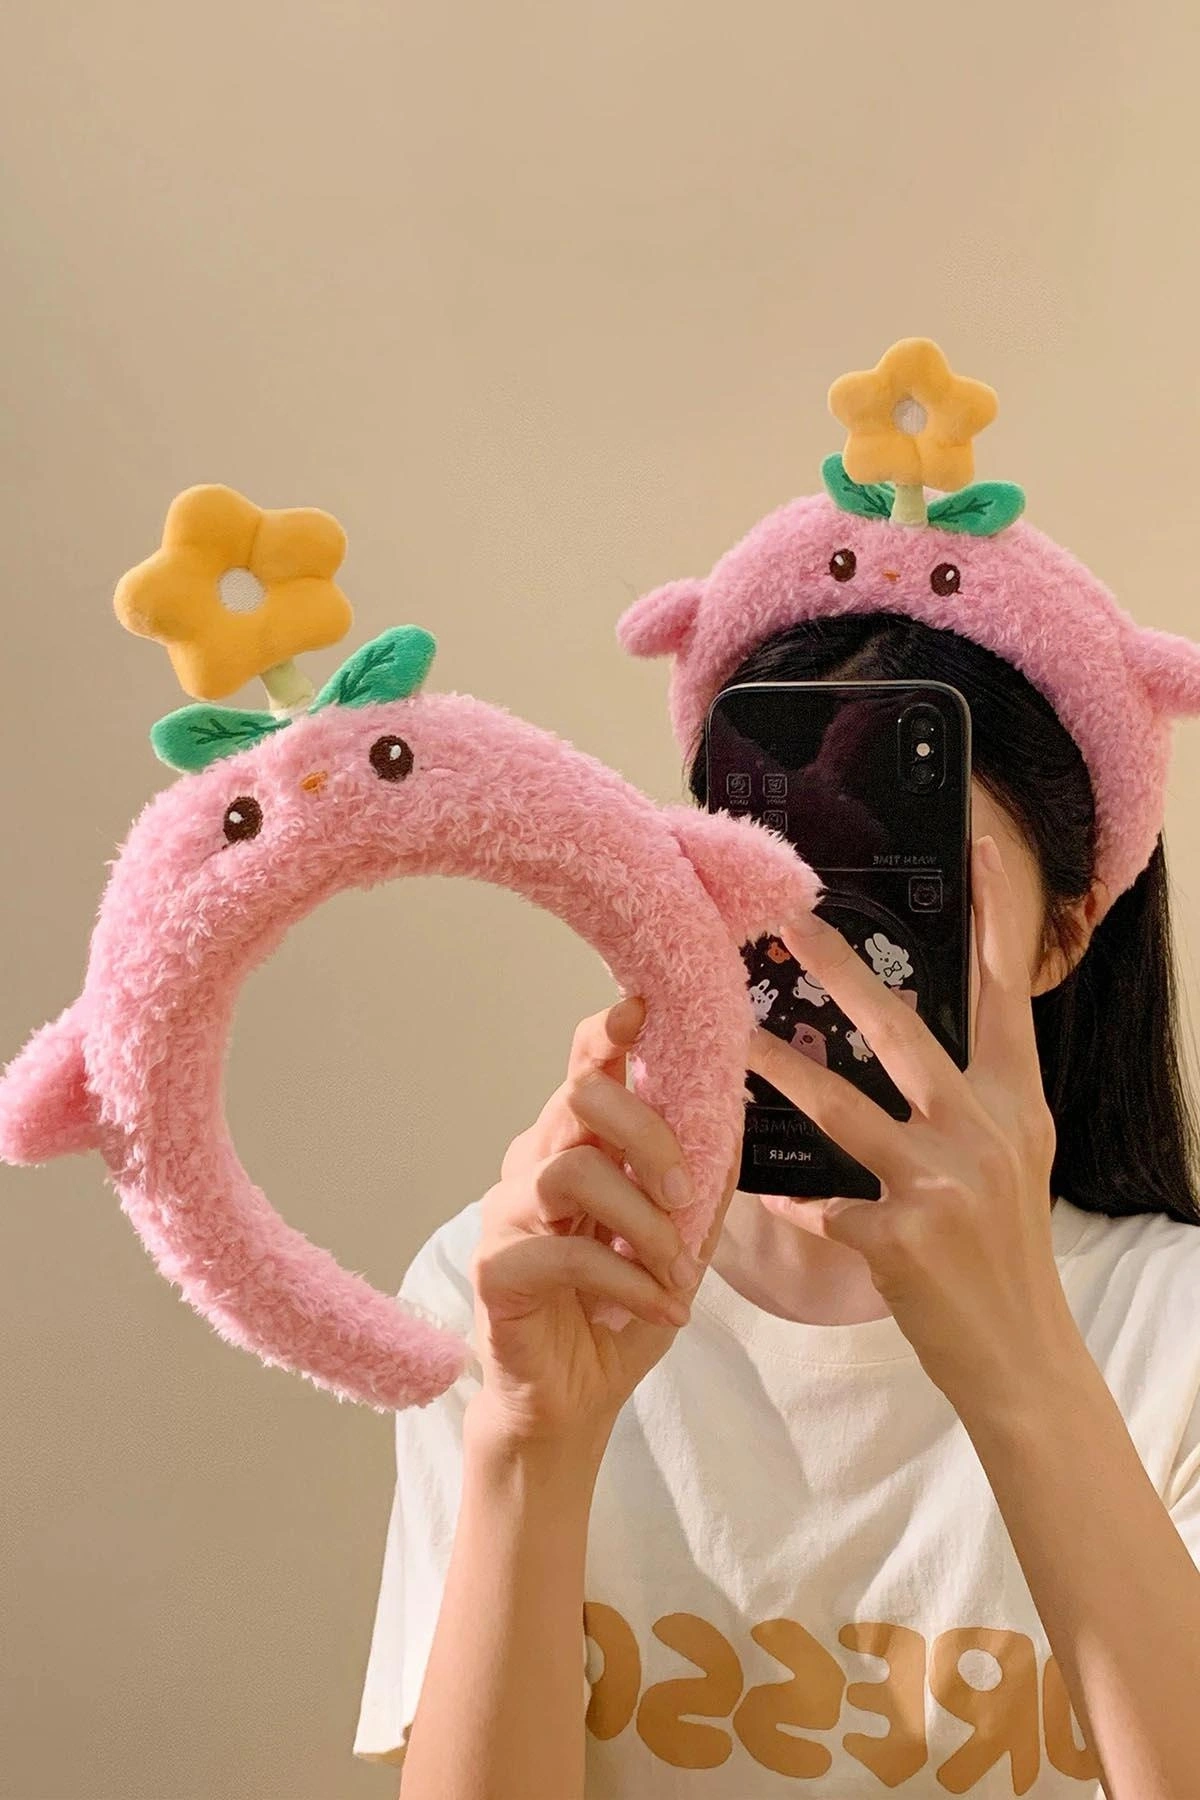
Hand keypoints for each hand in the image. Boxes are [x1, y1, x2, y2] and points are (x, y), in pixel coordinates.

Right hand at [468, 996, 739, 1451]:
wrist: (573, 1400)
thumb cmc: (620, 1309)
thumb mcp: (679, 1239)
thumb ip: (702, 1178)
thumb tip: (735, 1109)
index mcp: (578, 1143)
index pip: (583, 1067)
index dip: (608, 1032)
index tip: (644, 1010)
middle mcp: (534, 1162)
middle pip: (579, 1101)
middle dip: (647, 1136)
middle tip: (685, 1192)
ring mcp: (508, 1212)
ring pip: (571, 1171)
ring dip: (642, 1220)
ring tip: (676, 1270)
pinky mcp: (497, 1267)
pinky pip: (565, 1252)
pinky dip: (627, 1280)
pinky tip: (658, 1308)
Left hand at [745, 835, 1077, 1407]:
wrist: (1021, 1356)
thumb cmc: (1005, 1252)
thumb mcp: (1013, 1162)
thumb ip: (971, 1100)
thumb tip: (913, 1042)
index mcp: (1016, 1106)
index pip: (1005, 998)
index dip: (995, 923)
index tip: (980, 855)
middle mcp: (985, 1132)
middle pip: (902, 1032)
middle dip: (841, 971)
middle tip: (789, 922)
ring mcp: (942, 1183)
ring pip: (840, 1107)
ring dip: (778, 1069)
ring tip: (732, 1038)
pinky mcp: (900, 1237)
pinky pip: (821, 1201)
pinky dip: (790, 1198)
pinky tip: (763, 1192)